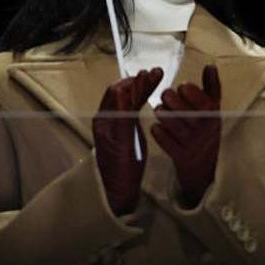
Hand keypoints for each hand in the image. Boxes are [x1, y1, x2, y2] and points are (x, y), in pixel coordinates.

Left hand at [93, 68, 162, 215]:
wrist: (117, 192)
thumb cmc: (120, 171)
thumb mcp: (123, 144)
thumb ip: (123, 117)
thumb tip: (123, 90)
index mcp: (106, 122)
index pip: (120, 93)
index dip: (136, 82)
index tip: (152, 74)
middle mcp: (108, 120)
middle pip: (124, 93)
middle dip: (140, 81)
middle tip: (158, 72)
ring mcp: (114, 125)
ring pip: (128, 100)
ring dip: (142, 87)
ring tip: (156, 77)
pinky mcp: (122, 131)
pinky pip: (130, 109)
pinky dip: (141, 98)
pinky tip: (150, 94)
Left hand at [152, 64, 221, 207]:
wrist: (203, 164)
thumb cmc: (205, 129)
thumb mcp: (213, 108)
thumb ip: (212, 86)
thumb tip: (210, 66)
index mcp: (212, 114)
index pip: (197, 96)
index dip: (186, 89)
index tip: (182, 88)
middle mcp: (203, 128)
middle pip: (179, 106)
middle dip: (169, 98)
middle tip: (166, 95)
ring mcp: (190, 142)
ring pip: (167, 119)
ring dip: (161, 112)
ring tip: (161, 110)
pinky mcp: (178, 154)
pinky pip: (160, 135)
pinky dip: (157, 129)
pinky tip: (158, 127)